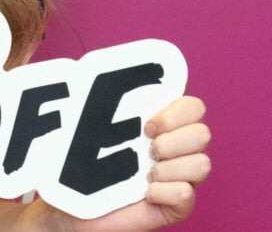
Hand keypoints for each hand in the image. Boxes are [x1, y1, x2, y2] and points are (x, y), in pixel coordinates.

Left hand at [67, 96, 210, 231]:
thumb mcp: (87, 124)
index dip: (176, 111)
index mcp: (163, 124)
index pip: (193, 105)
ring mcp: (180, 179)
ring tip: (145, 173)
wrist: (70, 207)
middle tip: (146, 148)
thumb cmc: (78, 163)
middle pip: (203, 133)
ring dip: (169, 167)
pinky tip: (145, 193)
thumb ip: (97, 97)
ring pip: (203, 164)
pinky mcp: (176, 207)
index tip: (147, 121)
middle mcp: (178, 150)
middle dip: (173, 140)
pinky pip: (187, 195)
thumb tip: (83, 67)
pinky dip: (164, 192)